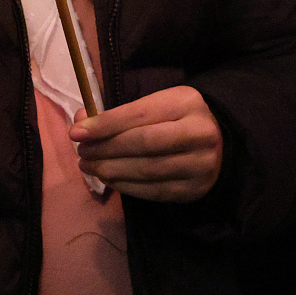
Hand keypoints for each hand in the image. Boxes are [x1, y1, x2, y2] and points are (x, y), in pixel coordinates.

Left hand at [71, 85, 223, 201]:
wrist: (219, 143)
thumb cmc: (178, 120)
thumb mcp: (156, 106)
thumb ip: (120, 114)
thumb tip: (80, 125)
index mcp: (187, 103)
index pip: (139, 115)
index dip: (105, 125)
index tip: (76, 133)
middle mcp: (199, 132)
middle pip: (142, 143)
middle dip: (105, 150)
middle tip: (82, 154)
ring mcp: (200, 164)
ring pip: (146, 170)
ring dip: (110, 170)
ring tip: (90, 167)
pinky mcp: (194, 189)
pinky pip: (152, 191)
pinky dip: (125, 186)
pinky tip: (110, 180)